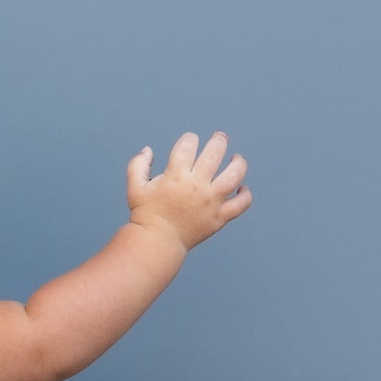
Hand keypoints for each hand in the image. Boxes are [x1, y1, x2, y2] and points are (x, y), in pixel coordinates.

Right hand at [126, 132, 251, 251]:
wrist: (157, 242)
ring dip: (239, 162)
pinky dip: (245, 195)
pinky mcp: (219, 217)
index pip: (188, 145)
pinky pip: (241, 204)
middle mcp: (196, 186)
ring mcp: (211, 202)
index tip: (189, 142)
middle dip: (219, 140)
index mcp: (176, 176)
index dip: (189, 138)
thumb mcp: (135, 187)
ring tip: (236, 158)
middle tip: (220, 138)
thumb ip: (138, 164)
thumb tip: (148, 149)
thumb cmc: (145, 214)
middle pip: (215, 152)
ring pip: (235, 175)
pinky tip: (242, 188)